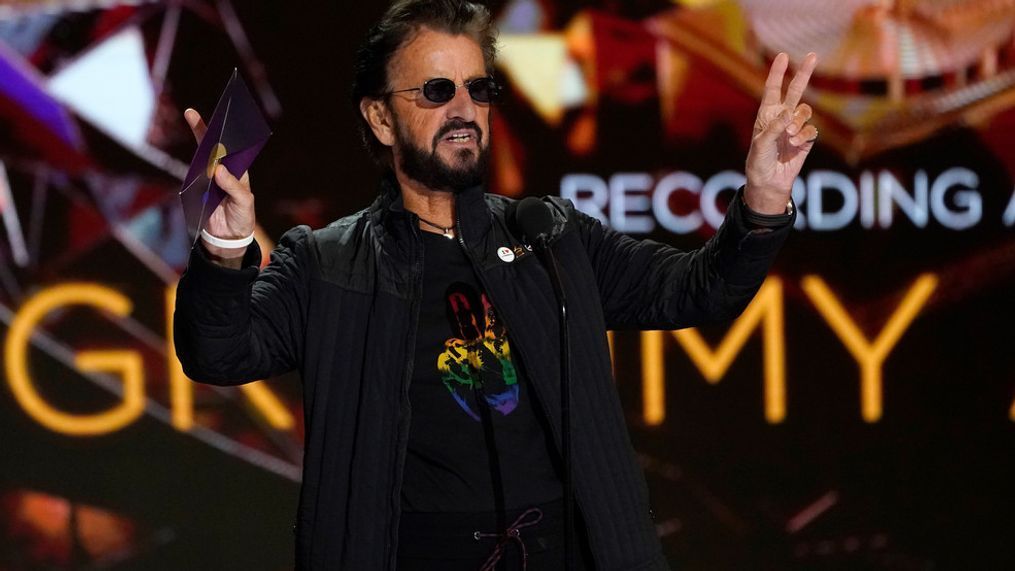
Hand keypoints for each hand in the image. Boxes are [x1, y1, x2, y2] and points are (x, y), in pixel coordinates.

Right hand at [184, 108, 255, 258]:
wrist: (228, 238)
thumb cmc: (241, 217)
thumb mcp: (243, 202)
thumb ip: (232, 186)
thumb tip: (217, 169)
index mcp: (238, 172)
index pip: (232, 149)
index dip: (227, 133)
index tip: (222, 117)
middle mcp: (223, 172)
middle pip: (213, 148)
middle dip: (205, 129)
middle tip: (192, 112)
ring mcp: (208, 179)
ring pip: (201, 158)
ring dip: (197, 142)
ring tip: (192, 119)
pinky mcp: (197, 188)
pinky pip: (192, 174)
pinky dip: (191, 163)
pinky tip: (191, 152)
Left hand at [744, 52, 817, 213]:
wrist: (769, 182)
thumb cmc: (758, 162)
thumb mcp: (761, 144)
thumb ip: (774, 128)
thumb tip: (789, 113)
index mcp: (767, 114)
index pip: (772, 89)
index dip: (777, 73)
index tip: (783, 56)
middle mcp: (782, 117)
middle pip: (795, 90)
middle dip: (804, 73)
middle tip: (813, 55)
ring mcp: (795, 127)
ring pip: (805, 111)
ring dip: (799, 121)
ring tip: (788, 137)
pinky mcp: (806, 139)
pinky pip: (811, 129)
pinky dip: (804, 135)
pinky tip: (794, 144)